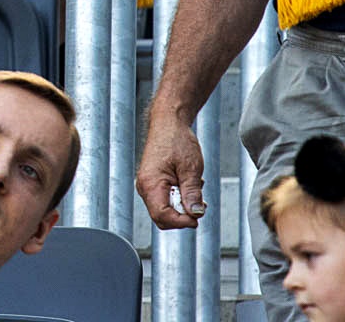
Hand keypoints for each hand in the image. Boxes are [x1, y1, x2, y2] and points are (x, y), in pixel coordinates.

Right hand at [137, 111, 208, 228]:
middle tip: (200, 204)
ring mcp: (146, 185)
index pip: (162, 216)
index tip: (197, 218)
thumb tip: (195, 214)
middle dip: (182, 215)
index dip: (181, 222)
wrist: (168, 123)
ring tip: (195, 187)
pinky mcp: (152, 182)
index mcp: (150, 184)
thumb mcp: (191, 168)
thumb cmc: (177, 140)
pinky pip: (164, 199)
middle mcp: (144, 186)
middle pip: (162, 217)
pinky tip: (187, 184)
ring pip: (164, 209)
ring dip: (182, 205)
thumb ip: (192, 193)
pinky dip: (178, 197)